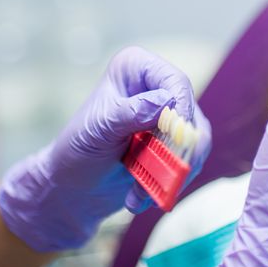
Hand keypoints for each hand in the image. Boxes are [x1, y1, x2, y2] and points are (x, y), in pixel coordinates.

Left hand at [0, 46, 211, 251]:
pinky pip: (188, 161)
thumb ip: (131, 113)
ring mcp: (169, 116)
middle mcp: (157, 87)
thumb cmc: (78, 150)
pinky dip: (169, 182)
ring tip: (140, 195)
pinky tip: (139, 197)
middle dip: (176, 150)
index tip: (176, 136)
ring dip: (171, 172)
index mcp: (136, 69)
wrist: (72, 188)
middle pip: (189, 113)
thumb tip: (167, 101)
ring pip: (195, 141)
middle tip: (163, 176)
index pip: (174, 81)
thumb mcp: (99, 129)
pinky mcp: (175, 143)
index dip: (181, 108)